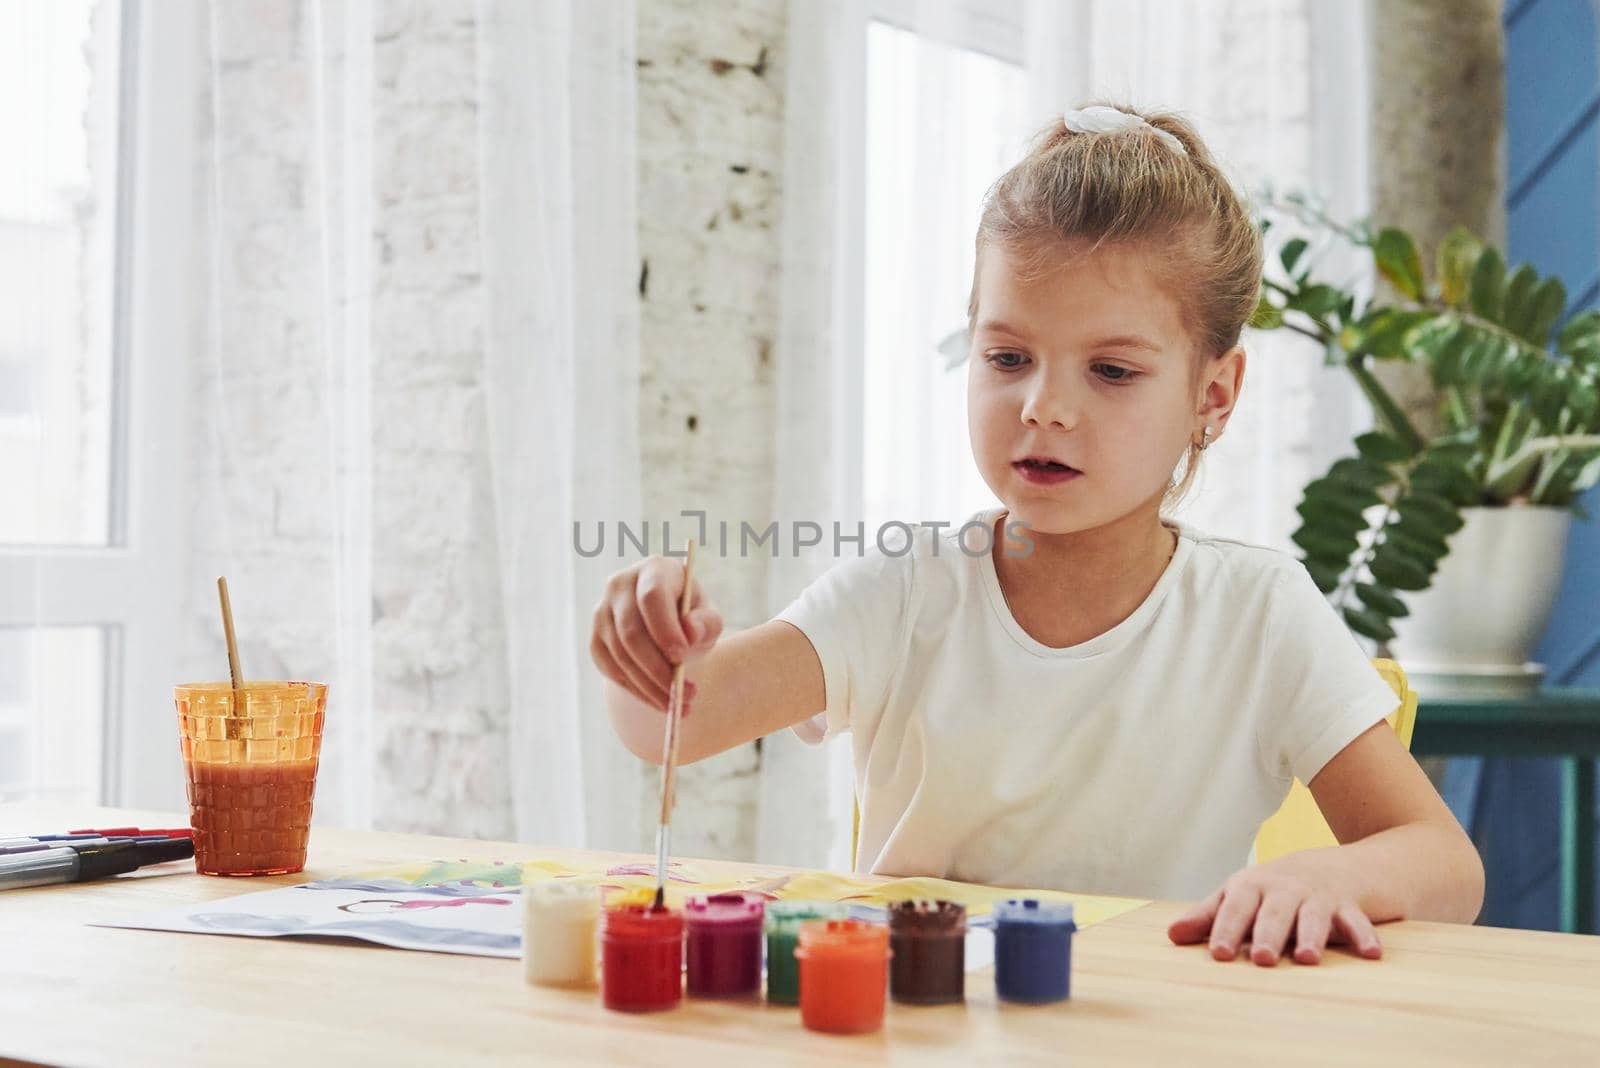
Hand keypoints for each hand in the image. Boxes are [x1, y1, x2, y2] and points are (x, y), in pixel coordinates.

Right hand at [590, 555, 722, 712]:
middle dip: (658, 667)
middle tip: (684, 693)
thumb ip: (705, 622)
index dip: (665, 628)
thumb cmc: (692, 617)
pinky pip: (613, 671)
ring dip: (650, 686)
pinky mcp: (596, 641)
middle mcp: (620, 586)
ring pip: (621, 656)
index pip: (652, 596)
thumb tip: (690, 632)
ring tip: (679, 705)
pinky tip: (661, 702)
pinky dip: (638, 691)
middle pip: (631, 631)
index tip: (682, 656)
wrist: (668, 628)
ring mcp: (602, 613)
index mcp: (653, 570)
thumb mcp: (708, 617)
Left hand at [1167, 851, 1383, 965]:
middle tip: (1260, 958)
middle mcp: (1284, 888)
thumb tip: (1171, 936)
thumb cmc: (1278, 886)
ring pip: (1313, 915)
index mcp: (1253, 886)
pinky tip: (1371, 954)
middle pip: (1274, 912)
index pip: (1235, 908)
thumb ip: (1209, 916)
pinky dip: (1364, 934)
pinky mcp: (1349, 903)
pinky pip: (1358, 919)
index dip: (1225, 929)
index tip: (1217, 954)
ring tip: (1307, 959)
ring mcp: (1318, 895)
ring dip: (1311, 936)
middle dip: (1267, 934)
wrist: (1339, 863)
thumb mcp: (1243, 894)